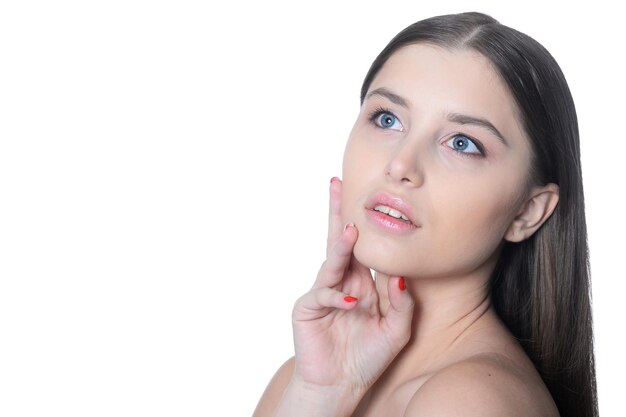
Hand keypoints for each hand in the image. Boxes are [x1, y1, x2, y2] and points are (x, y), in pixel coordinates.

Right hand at [290, 177, 414, 397]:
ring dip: (342, 246)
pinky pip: (324, 294)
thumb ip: (402, 304)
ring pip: (333, 261)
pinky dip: (337, 298)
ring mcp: (324, 292)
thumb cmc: (367, 358)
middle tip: (337, 183)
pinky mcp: (308, 307)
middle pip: (341, 241)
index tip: (372, 198)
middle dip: (338, 212)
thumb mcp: (396, 331)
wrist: (340, 386)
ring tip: (350, 228)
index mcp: (363, 283)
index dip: (367, 224)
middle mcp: (343, 282)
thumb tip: (401, 277)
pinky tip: (351, 304)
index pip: (365, 248)